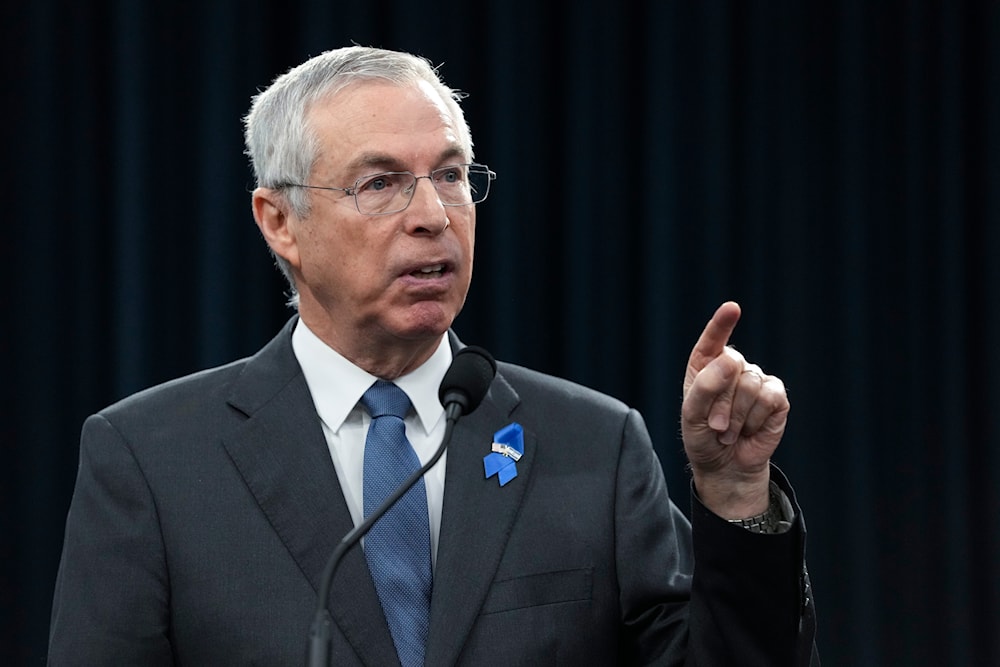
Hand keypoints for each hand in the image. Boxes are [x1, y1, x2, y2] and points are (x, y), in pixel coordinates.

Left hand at [681, 302, 789, 517]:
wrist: (726, 466)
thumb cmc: (702, 437)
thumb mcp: (692, 415)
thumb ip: (705, 386)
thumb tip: (732, 359)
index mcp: (705, 364)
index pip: (713, 340)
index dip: (722, 324)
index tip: (732, 308)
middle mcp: (732, 366)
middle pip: (732, 367)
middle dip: (721, 402)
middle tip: (715, 425)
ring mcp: (757, 379)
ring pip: (751, 385)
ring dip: (737, 416)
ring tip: (730, 430)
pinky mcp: (777, 397)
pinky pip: (771, 398)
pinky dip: (757, 419)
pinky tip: (750, 429)